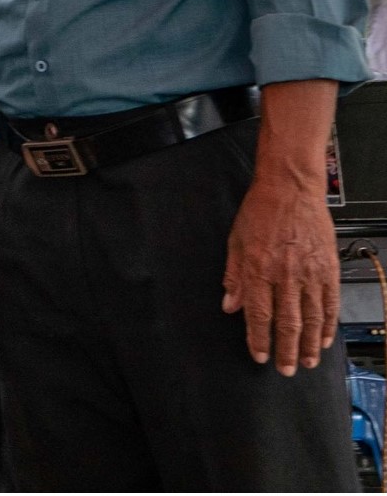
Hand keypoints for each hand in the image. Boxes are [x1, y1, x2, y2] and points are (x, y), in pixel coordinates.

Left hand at [223, 177, 339, 374]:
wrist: (291, 190)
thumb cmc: (261, 212)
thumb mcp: (235, 242)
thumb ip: (234, 277)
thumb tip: (229, 305)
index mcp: (259, 270)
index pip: (258, 314)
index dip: (258, 339)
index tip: (259, 355)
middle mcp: (285, 276)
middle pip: (287, 323)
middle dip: (285, 350)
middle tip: (285, 369)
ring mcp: (310, 274)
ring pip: (311, 319)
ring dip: (309, 344)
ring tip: (306, 362)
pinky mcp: (328, 270)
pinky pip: (330, 304)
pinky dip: (328, 325)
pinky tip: (324, 339)